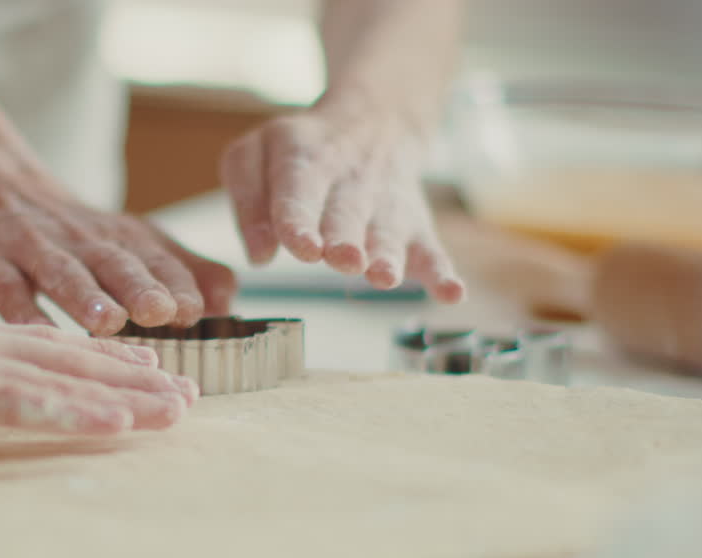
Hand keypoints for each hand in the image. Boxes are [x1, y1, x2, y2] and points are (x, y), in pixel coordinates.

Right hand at [0, 147, 235, 335]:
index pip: (155, 258)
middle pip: (113, 262)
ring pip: (61, 271)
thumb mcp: (127, 237)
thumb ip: (179, 266)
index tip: (195, 309)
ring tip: (107, 321)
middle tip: (161, 312)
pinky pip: (3, 284)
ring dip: (85, 296)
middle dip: (139, 287)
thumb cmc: (71, 226)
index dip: (176, 282)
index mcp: (120, 238)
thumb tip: (227, 298)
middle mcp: (81, 239)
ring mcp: (32, 247)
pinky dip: (17, 307)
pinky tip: (33, 330)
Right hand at [0, 286, 198, 432]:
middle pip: (59, 361)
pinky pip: (7, 399)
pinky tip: (112, 424)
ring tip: (176, 410)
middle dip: (127, 380)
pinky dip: (66, 408)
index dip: (93, 365)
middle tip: (186, 396)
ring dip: (119, 396)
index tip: (144, 377)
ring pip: (51, 377)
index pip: (35, 354)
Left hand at [221, 107, 463, 302]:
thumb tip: (258, 255)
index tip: (301, 245)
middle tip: (344, 260)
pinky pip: (431, 249)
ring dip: (387, 256)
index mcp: (303, 161)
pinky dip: (442, 273)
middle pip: (346, 215)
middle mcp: (348, 184)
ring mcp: (385, 206)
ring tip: (385, 276)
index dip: (299, 219)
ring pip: (387, 233)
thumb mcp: (256, 155)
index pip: (298, 192)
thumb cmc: (301, 150)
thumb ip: (248, 202)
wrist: (373, 121)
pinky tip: (452, 292)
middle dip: (345, 240)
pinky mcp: (414, 225)